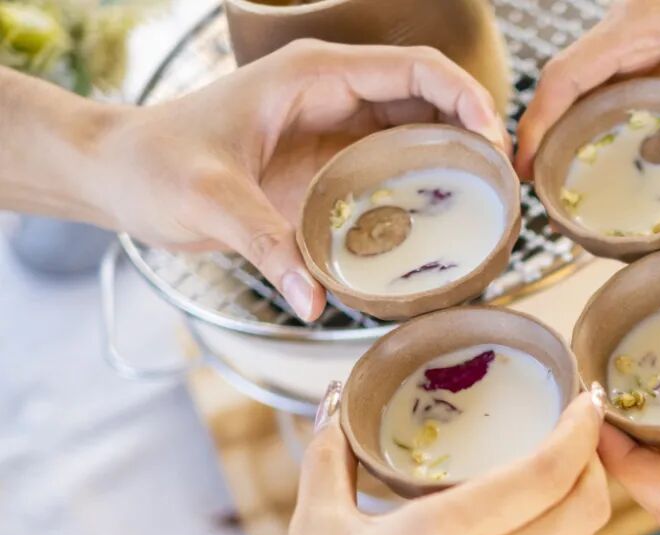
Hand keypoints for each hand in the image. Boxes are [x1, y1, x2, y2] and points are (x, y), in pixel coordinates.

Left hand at [93, 41, 507, 320]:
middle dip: (473, 134)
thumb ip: (267, 247)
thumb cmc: (154, 165)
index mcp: (312, 77)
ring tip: (485, 207)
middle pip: (428, 99)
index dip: (466, 98)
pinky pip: (390, 165)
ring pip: (415, 131)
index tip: (495, 145)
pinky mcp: (326, 162)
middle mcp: (331, 94)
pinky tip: (437, 224)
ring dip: (453, 161)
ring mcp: (331, 127)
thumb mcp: (210, 202)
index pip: (414, 69)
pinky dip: (421, 186)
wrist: (118, 172)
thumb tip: (315, 302)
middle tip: (503, 189)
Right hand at [231, 387, 608, 534]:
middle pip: (586, 508)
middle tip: (574, 432)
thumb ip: (328, 456)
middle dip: (593, 461)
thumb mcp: (313, 531)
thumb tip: (329, 404)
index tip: (588, 398)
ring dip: (582, 505)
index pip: (549, 472)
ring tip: (558, 476)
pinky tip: (531, 534)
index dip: (581, 429)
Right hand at [515, 0, 659, 195]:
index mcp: (639, 24)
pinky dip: (608, 131)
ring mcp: (646, 48)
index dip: (538, 121)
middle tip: (543, 193)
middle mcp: (632, 34)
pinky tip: (610, 168)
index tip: (525, 166)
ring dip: (574, 137)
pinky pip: (621, 96)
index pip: (567, 74)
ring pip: (592, 94)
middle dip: (549, 138)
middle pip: (569, 88)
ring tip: (566, 189)